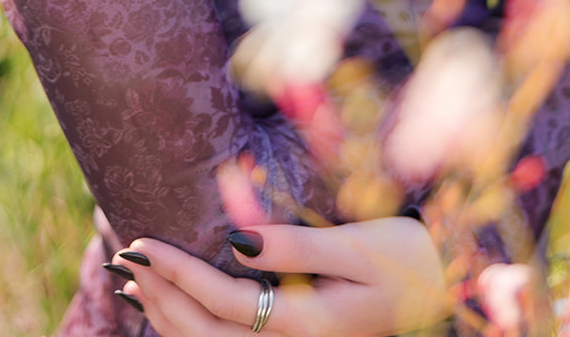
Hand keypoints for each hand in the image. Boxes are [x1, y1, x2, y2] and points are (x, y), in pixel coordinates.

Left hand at [110, 218, 448, 336]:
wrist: (444, 288)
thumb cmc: (404, 258)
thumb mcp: (354, 244)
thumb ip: (294, 244)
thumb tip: (238, 241)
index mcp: (307, 323)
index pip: (223, 301)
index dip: (176, 272)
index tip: (141, 242)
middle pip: (206, 336)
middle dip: (160, 297)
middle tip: (125, 256)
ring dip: (167, 315)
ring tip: (134, 278)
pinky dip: (190, 328)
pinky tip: (171, 307)